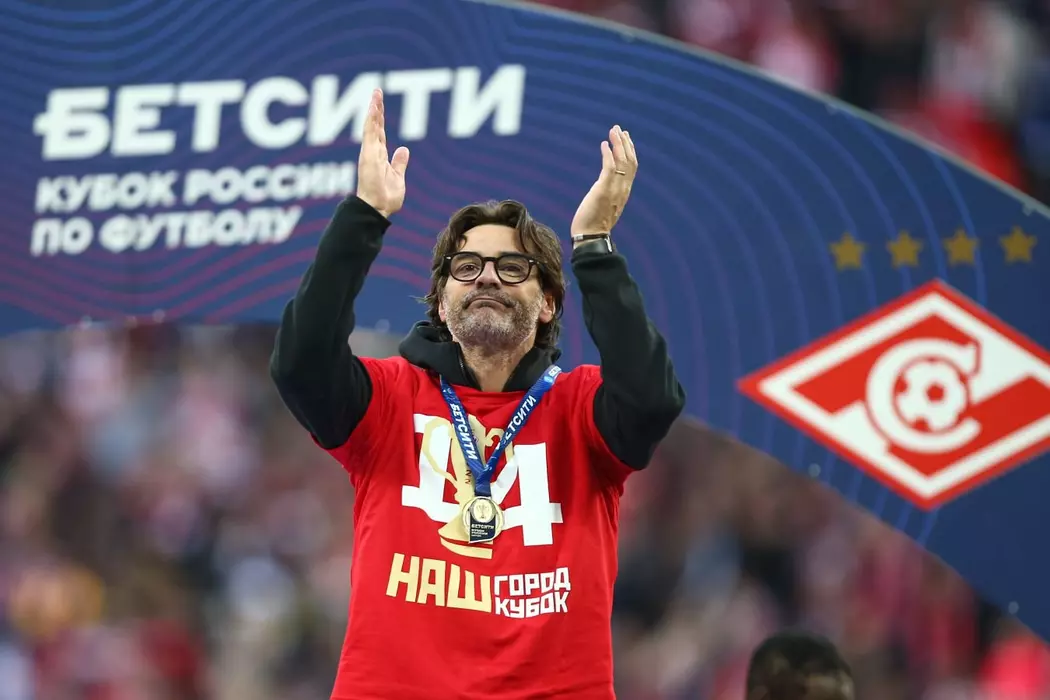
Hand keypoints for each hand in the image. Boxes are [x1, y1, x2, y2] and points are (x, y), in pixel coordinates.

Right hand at [356, 89, 409, 217]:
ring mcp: (369, 153)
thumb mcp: (398, 177)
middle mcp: (372, 152)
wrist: (379, 209)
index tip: (379, 103)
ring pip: (372, 126)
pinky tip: (373, 108)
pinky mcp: (368, 155)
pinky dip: (371, 120)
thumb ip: (399, 162)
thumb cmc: (386, 198)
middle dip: (376, 108)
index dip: (380, 118)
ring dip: (374, 109)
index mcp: (379, 156)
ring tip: (376, 93)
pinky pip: (370, 134)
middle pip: (375, 125)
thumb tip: (404, 149)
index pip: (379, 132)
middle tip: (377, 91)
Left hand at [571, 125, 636, 237]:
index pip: (632, 167)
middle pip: (630, 161)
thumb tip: (603, 185)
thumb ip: (608, 193)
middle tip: (619, 129)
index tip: (626, 138)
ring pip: (622, 161)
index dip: (630, 151)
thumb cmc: (594, 224)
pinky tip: (604, 144)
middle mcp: (623, 189)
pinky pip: (609, 168)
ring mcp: (615, 189)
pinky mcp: (604, 190)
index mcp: (624, 192)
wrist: (591, 237)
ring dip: (618, 144)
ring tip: (613, 131)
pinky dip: (608, 154)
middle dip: (625, 143)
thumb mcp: (606, 205)